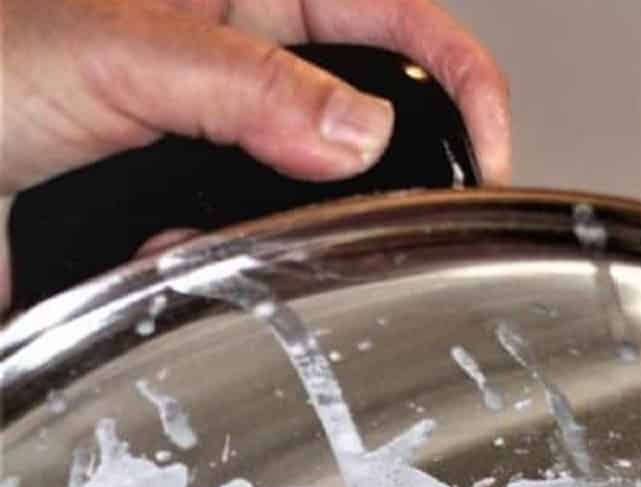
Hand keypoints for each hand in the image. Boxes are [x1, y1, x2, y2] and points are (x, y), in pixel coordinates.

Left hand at [0, 0, 510, 305]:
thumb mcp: (117, 50)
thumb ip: (245, 84)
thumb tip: (358, 134)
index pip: (388, 13)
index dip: (455, 73)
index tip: (485, 146)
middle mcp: (233, 65)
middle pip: (365, 116)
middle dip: (371, 177)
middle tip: (389, 222)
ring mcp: (210, 148)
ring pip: (303, 204)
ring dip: (272, 235)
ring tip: (211, 234)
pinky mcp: (178, 219)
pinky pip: (237, 258)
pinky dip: (202, 270)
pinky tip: (155, 257)